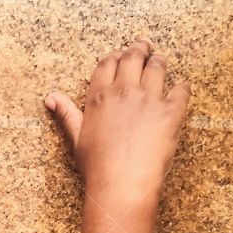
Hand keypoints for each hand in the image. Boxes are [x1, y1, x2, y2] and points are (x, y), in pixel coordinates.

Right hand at [45, 38, 189, 206]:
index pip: (108, 63)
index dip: (116, 56)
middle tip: (145, 47)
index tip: (121, 55)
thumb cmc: (97, 167)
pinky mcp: (171, 111)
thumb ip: (66, 113)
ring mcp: (149, 99)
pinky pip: (182, 89)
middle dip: (140, 48)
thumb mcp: (76, 138)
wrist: (121, 185)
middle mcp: (124, 91)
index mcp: (100, 97)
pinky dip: (182, 87)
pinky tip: (179, 91)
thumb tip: (50, 97)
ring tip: (160, 62)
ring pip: (158, 66)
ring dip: (159, 61)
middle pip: (134, 56)